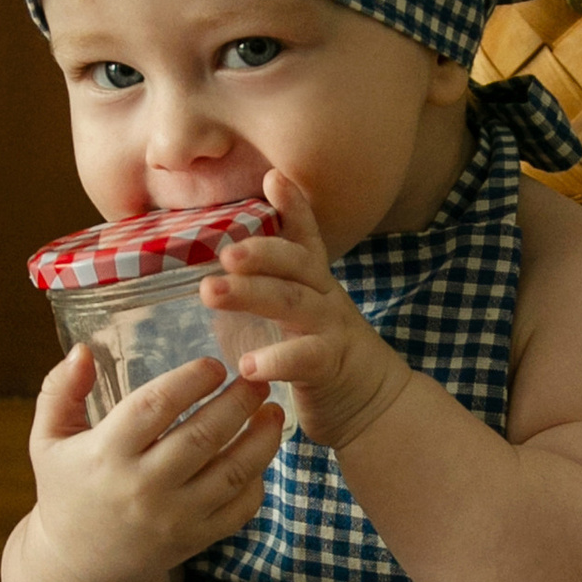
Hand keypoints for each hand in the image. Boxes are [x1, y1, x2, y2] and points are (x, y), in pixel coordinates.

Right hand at [24, 336, 282, 581]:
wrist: (81, 566)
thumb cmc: (67, 491)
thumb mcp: (47, 440)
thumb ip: (59, 391)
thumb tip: (82, 350)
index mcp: (106, 455)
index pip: (154, 407)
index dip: (190, 380)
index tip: (215, 364)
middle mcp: (142, 487)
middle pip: (202, 437)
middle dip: (238, 402)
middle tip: (258, 378)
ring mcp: (173, 517)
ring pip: (231, 473)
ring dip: (261, 438)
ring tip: (273, 410)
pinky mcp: (195, 539)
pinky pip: (239, 508)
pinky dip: (257, 480)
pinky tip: (259, 453)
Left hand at [197, 170, 415, 455]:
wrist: (375, 405)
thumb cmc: (322, 357)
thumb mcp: (295, 314)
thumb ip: (262, 290)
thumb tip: (206, 273)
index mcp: (313, 281)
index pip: (303, 237)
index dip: (292, 206)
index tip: (272, 176)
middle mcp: (324, 296)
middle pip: (295, 264)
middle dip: (260, 252)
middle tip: (224, 251)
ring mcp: (331, 329)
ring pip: (293, 303)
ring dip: (251, 294)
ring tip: (210, 293)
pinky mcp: (332, 366)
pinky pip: (304, 358)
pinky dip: (275, 360)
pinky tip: (246, 365)